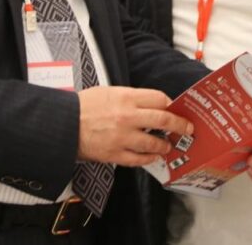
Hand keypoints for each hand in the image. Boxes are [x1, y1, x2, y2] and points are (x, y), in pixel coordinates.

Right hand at [76, 86, 193, 166]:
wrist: (63, 124)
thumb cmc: (85, 105)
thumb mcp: (110, 92)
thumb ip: (131, 98)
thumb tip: (152, 105)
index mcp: (126, 97)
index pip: (160, 99)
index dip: (171, 105)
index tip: (176, 110)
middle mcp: (128, 116)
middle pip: (164, 120)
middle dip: (180, 126)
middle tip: (187, 129)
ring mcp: (122, 137)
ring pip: (154, 144)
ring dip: (164, 145)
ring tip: (167, 146)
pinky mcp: (115, 154)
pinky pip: (139, 159)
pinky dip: (149, 159)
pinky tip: (153, 157)